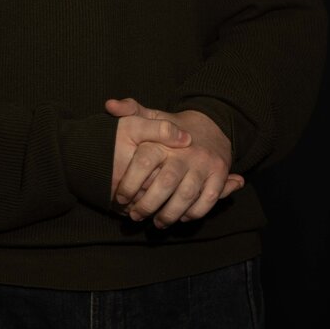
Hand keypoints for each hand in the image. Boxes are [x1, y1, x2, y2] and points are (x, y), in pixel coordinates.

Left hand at [106, 97, 244, 227]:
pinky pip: (207, 200)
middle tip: (135, 216)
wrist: (213, 125)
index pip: (144, 160)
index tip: (120, 197)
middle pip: (165, 183)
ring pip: (186, 195)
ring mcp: (204, 163)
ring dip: (169, 214)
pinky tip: (182, 218)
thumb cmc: (174, 127)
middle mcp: (186, 151)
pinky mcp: (220, 174)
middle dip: (148, 205)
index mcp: (165, 138)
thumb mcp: (153, 115)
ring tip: (156, 223)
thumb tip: (109, 105)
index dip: (130, 182)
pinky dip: (194, 212)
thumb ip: (130, 110)